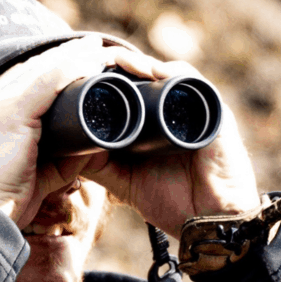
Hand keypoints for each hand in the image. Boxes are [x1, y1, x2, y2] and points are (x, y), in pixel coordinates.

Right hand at [0, 36, 113, 223]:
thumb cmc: (2, 207)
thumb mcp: (34, 176)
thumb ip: (61, 160)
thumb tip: (93, 150)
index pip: (21, 80)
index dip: (52, 69)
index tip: (78, 63)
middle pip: (32, 67)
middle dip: (65, 56)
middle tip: (94, 48)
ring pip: (42, 68)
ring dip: (74, 56)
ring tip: (100, 49)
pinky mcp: (7, 113)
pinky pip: (48, 80)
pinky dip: (74, 69)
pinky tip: (94, 62)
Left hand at [81, 55, 260, 233]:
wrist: (210, 223)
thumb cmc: (174, 202)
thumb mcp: (124, 181)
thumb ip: (98, 165)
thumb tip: (65, 150)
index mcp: (155, 122)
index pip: (129, 88)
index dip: (107, 77)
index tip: (79, 72)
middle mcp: (175, 110)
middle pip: (145, 75)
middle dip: (119, 64)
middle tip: (93, 58)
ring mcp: (195, 109)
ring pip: (166, 72)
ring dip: (141, 64)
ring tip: (116, 60)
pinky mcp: (215, 112)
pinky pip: (194, 82)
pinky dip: (172, 72)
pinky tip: (152, 70)